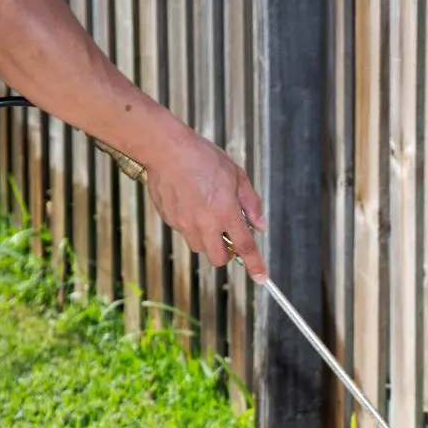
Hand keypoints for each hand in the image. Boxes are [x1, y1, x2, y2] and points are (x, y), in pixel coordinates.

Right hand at [144, 128, 267, 281]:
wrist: (166, 149)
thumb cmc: (202, 158)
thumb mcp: (237, 176)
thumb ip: (251, 204)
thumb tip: (260, 225)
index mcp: (226, 212)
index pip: (245, 247)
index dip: (255, 265)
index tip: (261, 277)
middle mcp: (205, 223)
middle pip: (219, 258)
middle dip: (226, 253)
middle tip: (227, 235)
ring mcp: (185, 224)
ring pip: (199, 247)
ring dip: (207, 239)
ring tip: (205, 213)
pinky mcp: (170, 220)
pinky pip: (184, 233)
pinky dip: (191, 226)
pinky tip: (190, 203)